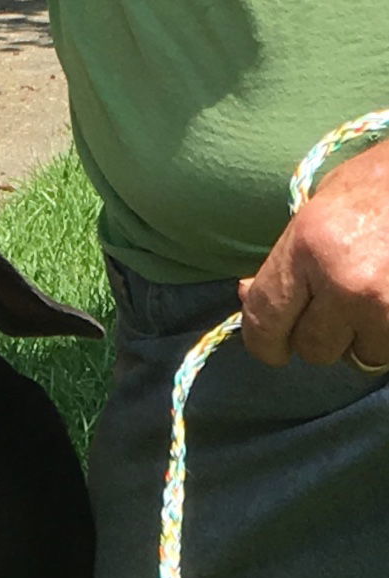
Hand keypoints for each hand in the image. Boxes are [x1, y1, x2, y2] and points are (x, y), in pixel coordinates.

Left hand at [239, 136, 388, 368]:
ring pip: (360, 356)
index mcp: (310, 244)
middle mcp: (344, 280)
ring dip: (366, 336)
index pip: (264, 320)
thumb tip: (247, 298)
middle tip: (343, 305)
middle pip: (313, 349)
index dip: (265, 343)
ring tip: (381, 293)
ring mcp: (386, 305)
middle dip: (325, 335)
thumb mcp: (328, 200)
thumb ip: (288, 257)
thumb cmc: (387, 176)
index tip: (274, 349)